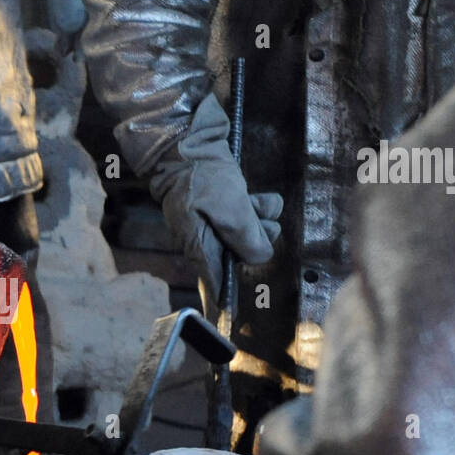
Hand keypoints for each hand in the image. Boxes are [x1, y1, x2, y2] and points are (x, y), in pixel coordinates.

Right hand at [155, 92, 281, 297]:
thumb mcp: (231, 208)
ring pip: (241, 230)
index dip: (226, 295)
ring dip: (260, 220)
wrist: (184, 138)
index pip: (214, 281)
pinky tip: (266, 199)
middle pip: (235, 254)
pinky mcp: (216, 199)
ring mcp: (208, 217)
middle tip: (269, 227)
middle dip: (256, 242)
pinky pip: (240, 212)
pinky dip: (255, 207)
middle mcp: (201, 236)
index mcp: (198, 244)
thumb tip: (260, 257)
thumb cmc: (203, 175)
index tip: (231, 316)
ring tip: (269, 205)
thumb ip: (247, 237)